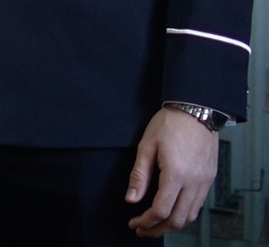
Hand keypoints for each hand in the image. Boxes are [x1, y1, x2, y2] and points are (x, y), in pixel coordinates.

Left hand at [126, 106, 217, 235]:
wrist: (196, 111)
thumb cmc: (169, 125)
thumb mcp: (146, 146)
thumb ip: (139, 175)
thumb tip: (131, 199)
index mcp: (176, 174)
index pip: (161, 210)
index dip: (145, 221)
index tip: (133, 222)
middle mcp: (194, 182)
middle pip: (178, 219)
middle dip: (158, 229)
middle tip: (142, 230)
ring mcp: (205, 182)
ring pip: (190, 215)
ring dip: (172, 225)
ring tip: (155, 225)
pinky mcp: (209, 179)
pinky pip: (198, 205)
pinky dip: (184, 214)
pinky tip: (172, 212)